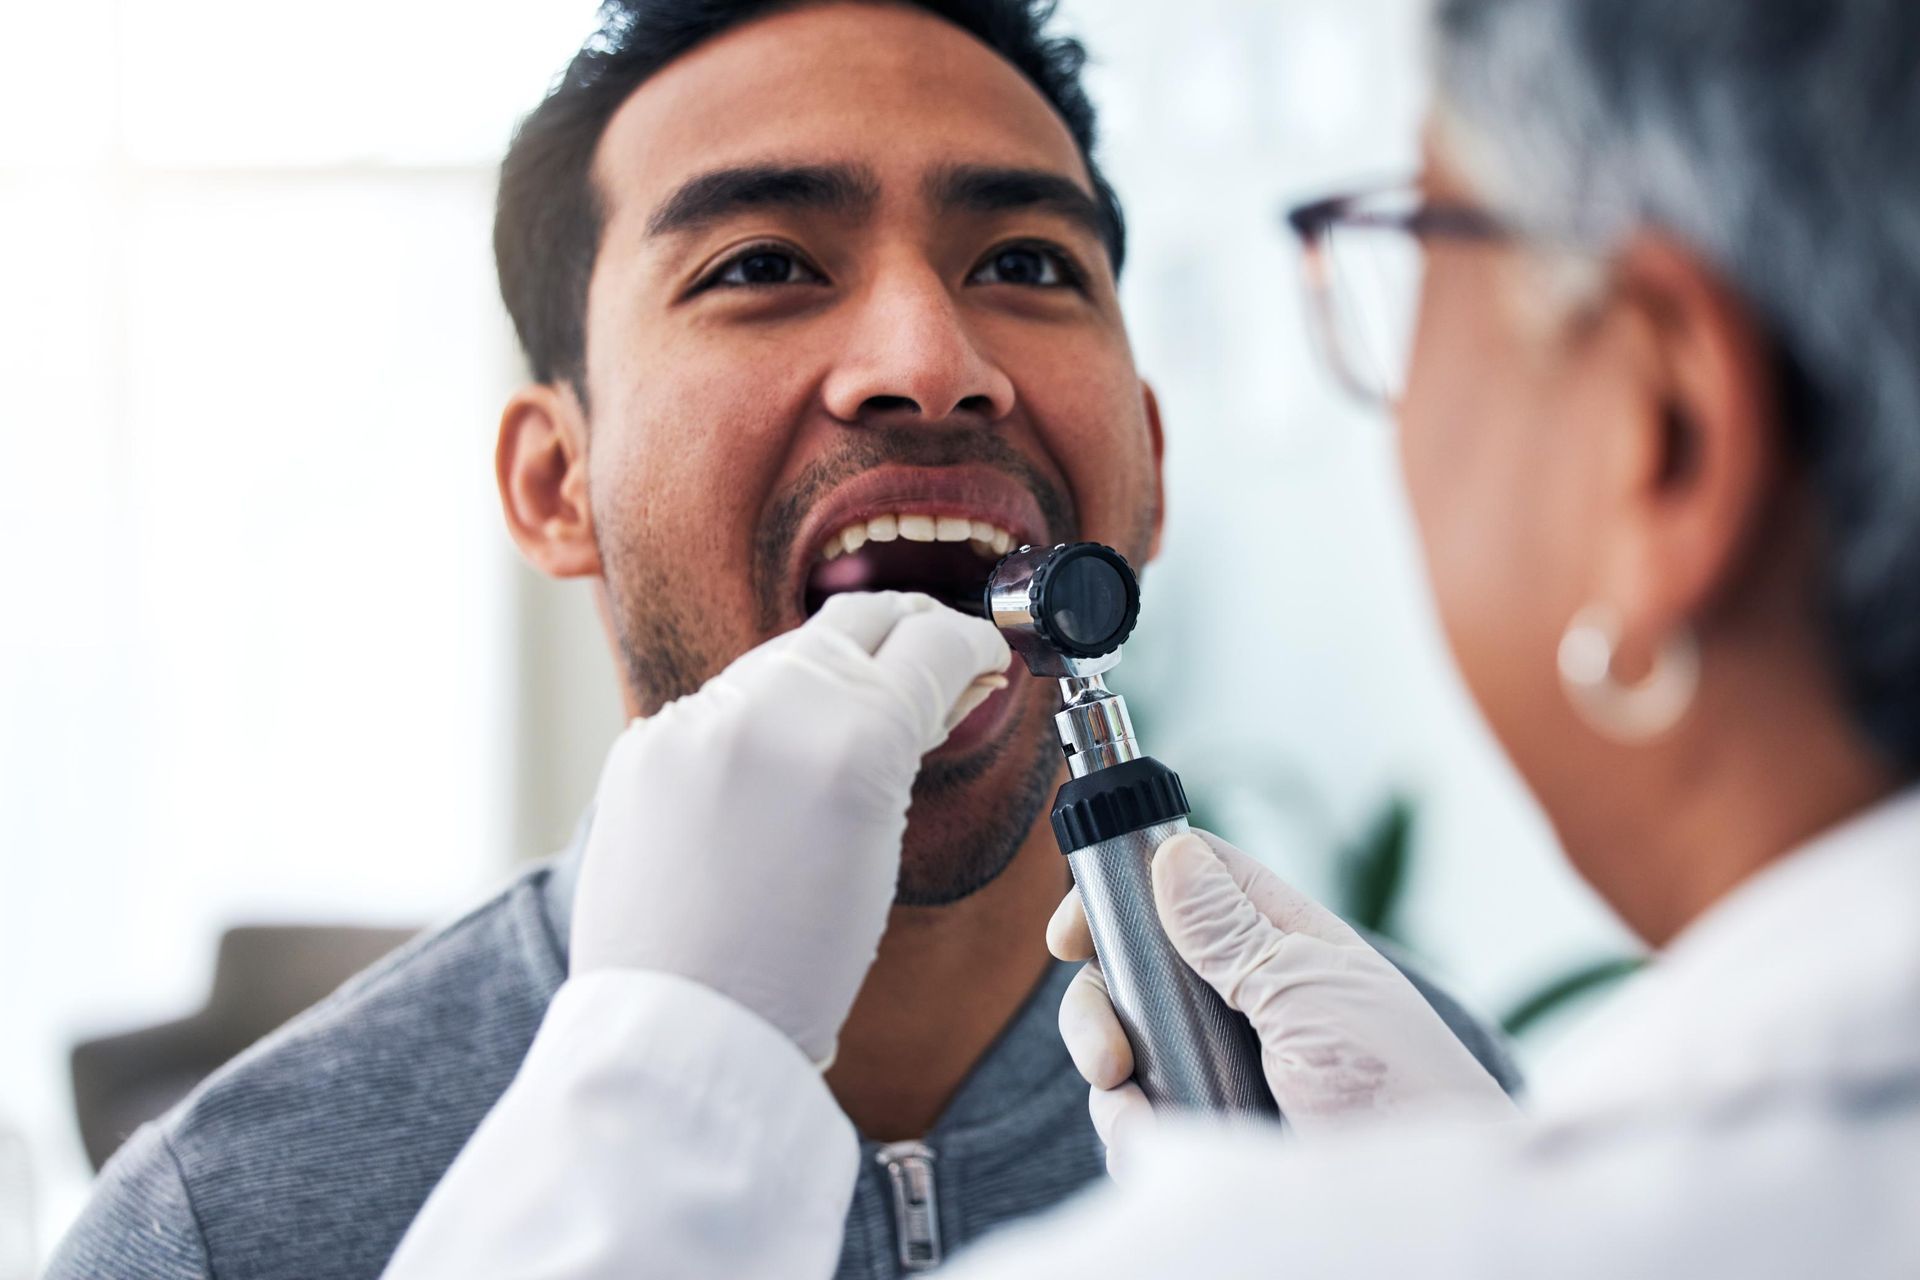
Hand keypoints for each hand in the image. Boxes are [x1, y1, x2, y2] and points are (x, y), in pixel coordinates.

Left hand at [573, 592, 1010, 1067]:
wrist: (684, 1028)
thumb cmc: (797, 967)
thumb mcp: (884, 847)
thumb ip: (900, 748)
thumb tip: (927, 692)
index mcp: (856, 737)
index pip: (936, 641)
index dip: (974, 646)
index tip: (983, 659)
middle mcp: (774, 705)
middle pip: (861, 617)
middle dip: (906, 632)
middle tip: (932, 660)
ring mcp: (699, 717)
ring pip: (786, 656)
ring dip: (827, 679)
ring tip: (848, 732)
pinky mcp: (645, 742)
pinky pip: (718, 707)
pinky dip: (755, 726)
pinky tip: (770, 776)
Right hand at [1049, 829, 1515, 1170]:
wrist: (1416, 1210)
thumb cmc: (1400, 1087)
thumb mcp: (1311, 993)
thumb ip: (1232, 931)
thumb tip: (1172, 853)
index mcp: (1276, 942)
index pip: (1185, 884)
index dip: (1123, 891)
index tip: (1074, 931)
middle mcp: (1239, 998)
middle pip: (1133, 969)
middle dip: (1100, 1002)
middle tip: (1106, 1050)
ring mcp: (1219, 1065)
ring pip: (1123, 1045)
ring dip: (1109, 1073)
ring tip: (1131, 1102)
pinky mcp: (1207, 1130)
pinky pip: (1136, 1117)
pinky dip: (1130, 1129)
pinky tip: (1152, 1140)